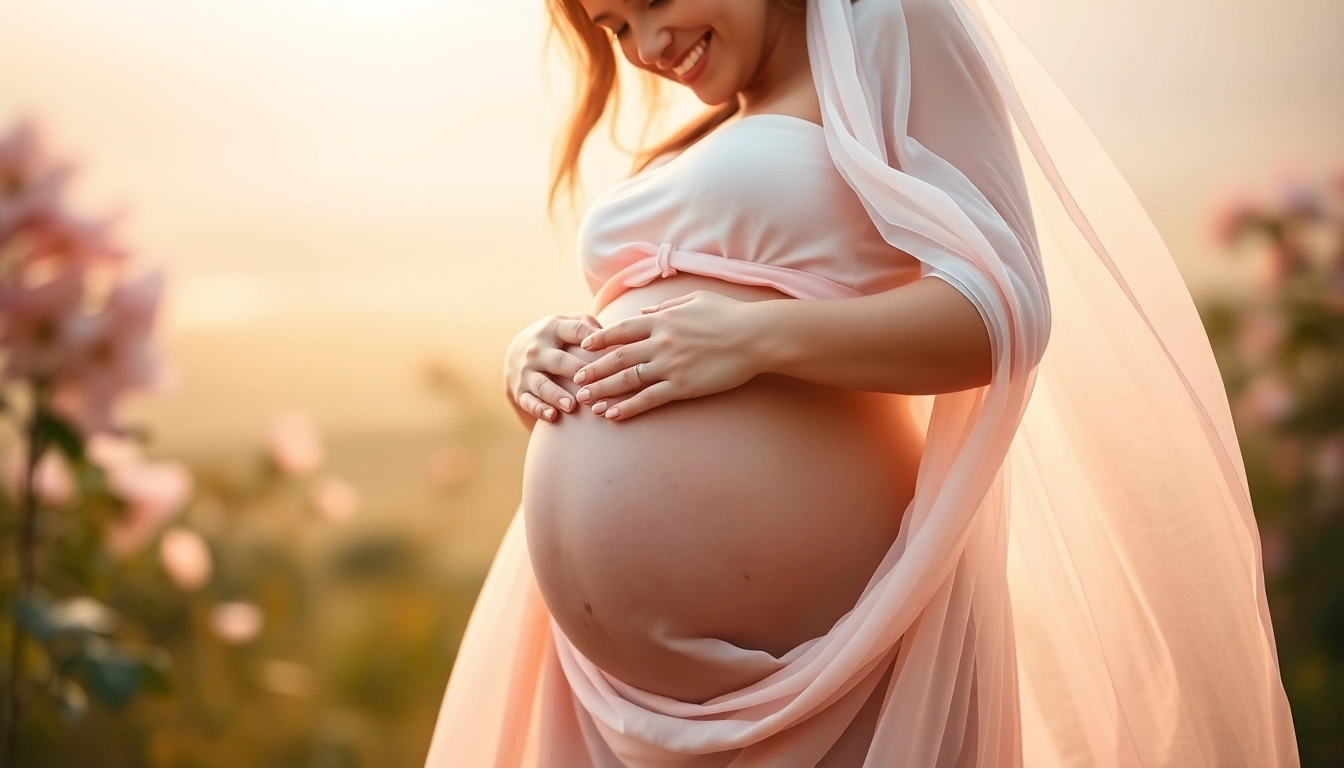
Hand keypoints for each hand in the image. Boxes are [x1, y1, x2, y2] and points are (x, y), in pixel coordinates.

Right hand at [504, 312, 602, 423]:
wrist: (516, 353)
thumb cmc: (555, 339)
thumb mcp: (566, 323)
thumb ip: (588, 324)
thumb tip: (614, 334)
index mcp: (553, 328)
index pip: (575, 330)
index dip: (591, 338)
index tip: (610, 349)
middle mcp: (537, 350)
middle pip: (558, 361)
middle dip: (575, 371)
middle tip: (592, 383)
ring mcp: (527, 372)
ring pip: (542, 384)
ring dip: (556, 395)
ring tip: (572, 405)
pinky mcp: (519, 392)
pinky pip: (528, 402)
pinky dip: (539, 410)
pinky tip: (552, 416)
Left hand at [572, 290, 762, 420]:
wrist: (756, 336)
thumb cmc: (731, 315)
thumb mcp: (696, 299)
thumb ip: (667, 305)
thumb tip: (644, 312)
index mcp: (663, 319)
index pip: (622, 330)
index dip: (600, 339)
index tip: (584, 347)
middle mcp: (661, 342)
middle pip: (618, 357)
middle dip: (594, 370)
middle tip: (576, 380)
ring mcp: (670, 365)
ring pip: (628, 380)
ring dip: (604, 391)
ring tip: (586, 400)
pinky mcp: (683, 386)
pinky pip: (649, 399)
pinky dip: (628, 408)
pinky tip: (613, 415)